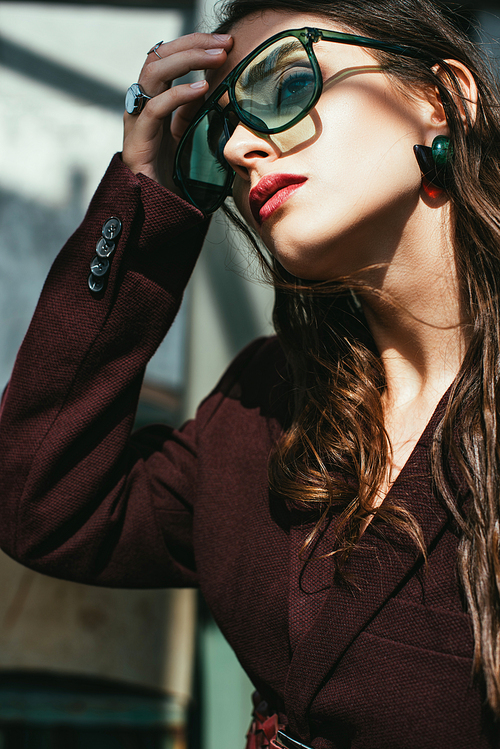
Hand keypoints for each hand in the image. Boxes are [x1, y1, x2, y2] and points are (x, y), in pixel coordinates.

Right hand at [122, 32, 232, 191]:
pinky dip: (178, 94)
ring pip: (153, 73)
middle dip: (193, 44)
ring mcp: (136, 118)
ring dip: (187, 60)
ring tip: (217, 58)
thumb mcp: (183, 135)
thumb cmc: (167, 171)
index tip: (224, 42)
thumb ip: (190, 112)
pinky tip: (201, 89)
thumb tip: (208, 89)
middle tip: (224, 43)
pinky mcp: (138, 138)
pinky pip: (155, 108)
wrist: (151, 203)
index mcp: (152, 98)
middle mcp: (140, 102)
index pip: (167, 57)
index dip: (194, 44)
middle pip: (158, 57)